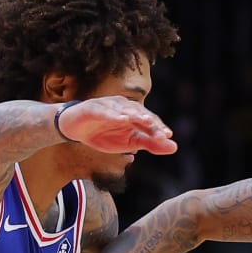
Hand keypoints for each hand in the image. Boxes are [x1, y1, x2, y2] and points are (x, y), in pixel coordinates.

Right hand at [54, 97, 177, 155]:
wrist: (76, 129)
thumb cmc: (104, 134)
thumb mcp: (128, 143)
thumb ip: (150, 144)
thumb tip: (175, 147)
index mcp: (133, 115)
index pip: (148, 121)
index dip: (158, 128)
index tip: (167, 136)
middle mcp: (123, 107)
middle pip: (139, 113)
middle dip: (150, 122)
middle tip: (160, 131)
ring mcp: (108, 105)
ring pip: (124, 109)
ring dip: (135, 114)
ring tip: (146, 121)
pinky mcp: (93, 107)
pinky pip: (105, 110)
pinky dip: (114, 114)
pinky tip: (122, 119)